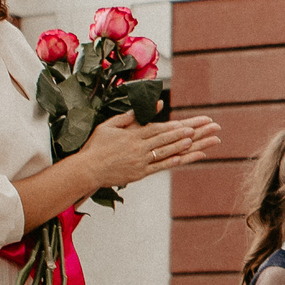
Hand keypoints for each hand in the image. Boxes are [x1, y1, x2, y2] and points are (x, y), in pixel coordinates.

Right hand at [75, 111, 205, 188]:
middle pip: (165, 139)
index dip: (174, 127)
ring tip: (196, 142)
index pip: (157, 129)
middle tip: (196, 130)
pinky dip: (171, 162)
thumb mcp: (108, 126)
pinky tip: (182, 158)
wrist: (87, 170)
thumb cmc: (95, 147)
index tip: (187, 124)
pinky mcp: (139, 173)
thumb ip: (126, 118)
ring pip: (165, 152)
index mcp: (132, 135)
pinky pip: (159, 167)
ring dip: (181, 146)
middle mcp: (139, 148)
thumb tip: (139, 110)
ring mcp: (140, 161)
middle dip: (184, 134)